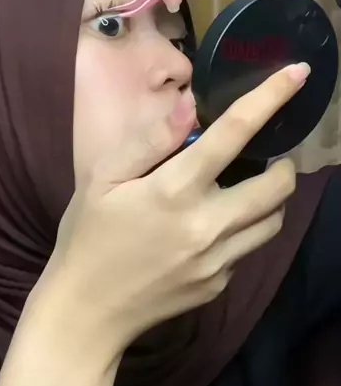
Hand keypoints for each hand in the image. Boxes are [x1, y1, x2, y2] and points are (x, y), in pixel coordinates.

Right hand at [33, 63, 308, 366]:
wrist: (87, 312)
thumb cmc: (88, 236)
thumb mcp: (103, 179)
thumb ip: (150, 141)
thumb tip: (191, 106)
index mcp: (175, 190)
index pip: (235, 134)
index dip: (270, 99)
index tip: (299, 73)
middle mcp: (207, 225)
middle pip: (278, 186)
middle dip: (283, 165)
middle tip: (266, 157)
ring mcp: (218, 261)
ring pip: (273, 222)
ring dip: (270, 199)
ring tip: (244, 190)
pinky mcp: (218, 286)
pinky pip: (246, 250)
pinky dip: (241, 232)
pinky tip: (211, 229)